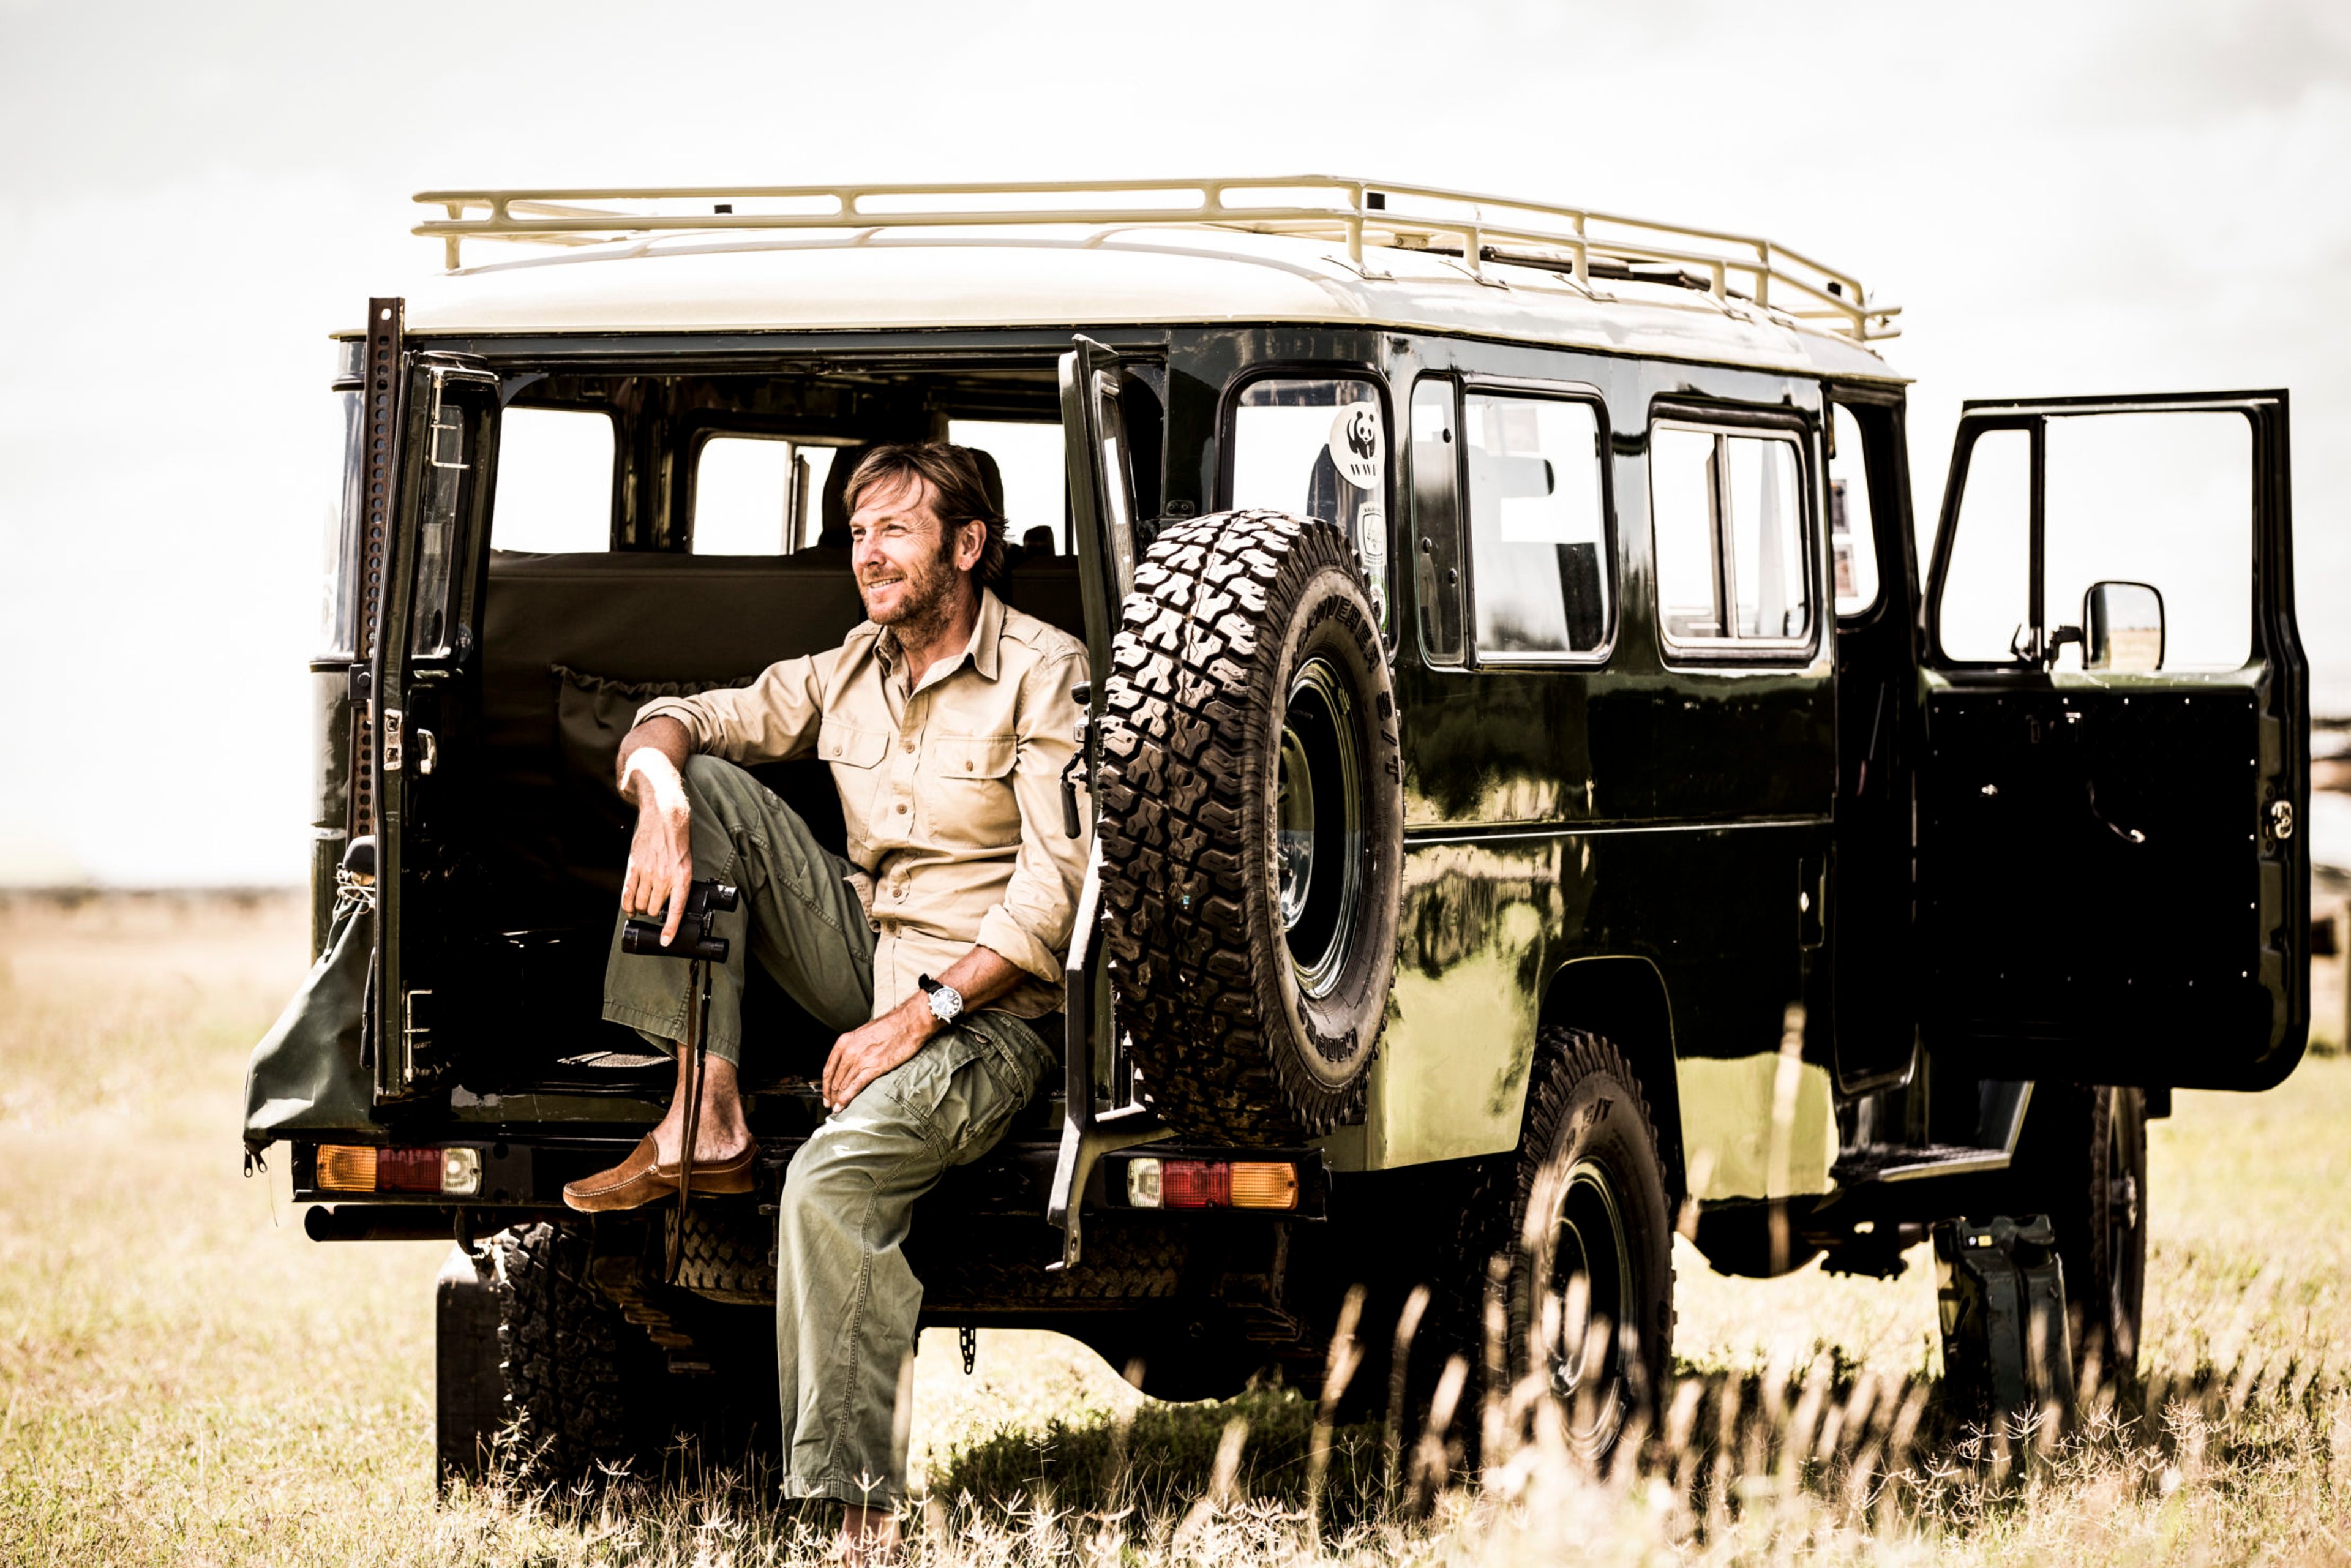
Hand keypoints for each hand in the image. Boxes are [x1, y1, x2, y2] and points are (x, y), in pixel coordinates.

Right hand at [621, 750, 693, 945]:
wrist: (664, 814)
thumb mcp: (686, 861)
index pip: (676, 909)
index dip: (670, 929)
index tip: (664, 941)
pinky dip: (627, 904)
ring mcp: (647, 872)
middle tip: (657, 904)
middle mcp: (664, 877)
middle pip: (654, 909)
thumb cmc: (678, 837)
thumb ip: (678, 882)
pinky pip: (627, 893)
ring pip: (640, 904)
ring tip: (645, 901)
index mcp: (682, 876)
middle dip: (655, 911)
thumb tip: (671, 902)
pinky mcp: (633, 866)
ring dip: (641, 907)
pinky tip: (630, 908)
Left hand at [821, 999, 936, 1111]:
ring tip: (837, 1109)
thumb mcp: (865, 1034)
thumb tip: (852, 1061)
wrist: (909, 1022)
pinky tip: (843, 1106)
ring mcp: (861, 1059)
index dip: (825, 1086)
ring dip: (838, 1099)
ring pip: (843, 1084)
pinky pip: (856, 1086)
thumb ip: (855, 1047)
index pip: (828, 1069)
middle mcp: (850, 1051)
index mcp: (845, 1042)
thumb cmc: (892, 1026)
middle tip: (831, 1106)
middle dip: (831, 1096)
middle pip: (835, 1080)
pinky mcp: (874, 1067)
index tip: (826, 1096)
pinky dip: (847, 1098)